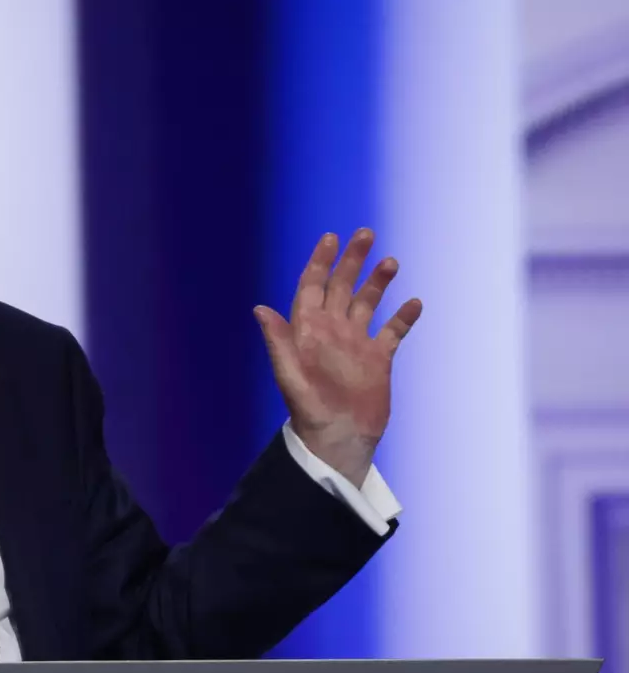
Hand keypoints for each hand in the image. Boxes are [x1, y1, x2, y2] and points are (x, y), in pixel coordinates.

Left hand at [254, 229, 421, 487]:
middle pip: (342, 287)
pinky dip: (403, 317)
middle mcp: (332, 331)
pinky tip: (414, 303)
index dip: (320, 262)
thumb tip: (259, 309)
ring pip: (368, 303)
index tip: (331, 237)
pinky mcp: (378, 359)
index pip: (312, 286)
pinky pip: (392, 332)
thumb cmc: (308, 410)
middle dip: (352, 260)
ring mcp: (356, 344)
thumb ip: (278, 341)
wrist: (338, 439)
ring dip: (377, 282)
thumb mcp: (290, 374)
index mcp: (309, 330)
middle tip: (365, 233)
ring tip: (390, 261)